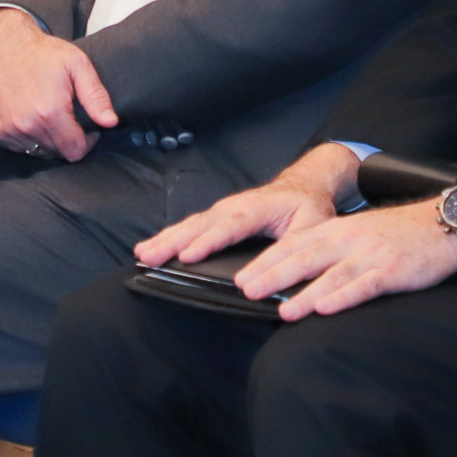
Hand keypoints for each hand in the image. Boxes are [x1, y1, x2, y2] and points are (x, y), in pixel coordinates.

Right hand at [0, 8, 116, 161]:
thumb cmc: (40, 52)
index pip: (75, 151)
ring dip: (46, 139)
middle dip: (67, 139)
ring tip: (47, 114)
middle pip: (57, 152)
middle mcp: (26, 125)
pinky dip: (27, 137)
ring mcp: (6, 130)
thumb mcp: (77, 65)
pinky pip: (17, 147)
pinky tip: (30, 116)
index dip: (87, 143)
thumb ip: (96, 96)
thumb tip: (111, 122)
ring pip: (37, 151)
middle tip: (67, 116)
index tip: (87, 129)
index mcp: (49, 112)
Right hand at [135, 142, 358, 266]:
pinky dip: (171, 236)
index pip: (231, 225)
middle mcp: (237, 205)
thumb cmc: (310, 206)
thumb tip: (279, 272)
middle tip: (149, 257)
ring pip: (192, 223)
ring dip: (166, 238)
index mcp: (259, 207)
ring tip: (142, 253)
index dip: (208, 241)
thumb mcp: (313, 225)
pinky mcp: (220, 216)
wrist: (306, 184)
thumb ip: (297, 246)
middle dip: (173, 241)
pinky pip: (193, 225)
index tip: (187, 256)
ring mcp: (225, 209)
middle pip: (201, 223)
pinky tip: (154, 248)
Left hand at [234, 195, 456, 320]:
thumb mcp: (358, 232)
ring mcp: (371, 254)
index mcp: (338, 229)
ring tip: (282, 310)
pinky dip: (343, 297)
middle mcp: (350, 239)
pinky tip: (326, 309)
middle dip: (273, 274)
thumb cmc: (397, 232)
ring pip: (331, 274)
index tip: (241, 277)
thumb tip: (293, 272)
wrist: (442, 223)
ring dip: (304, 292)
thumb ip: (329, 248)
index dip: (266, 261)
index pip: (294, 243)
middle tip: (247, 290)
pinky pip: (364, 285)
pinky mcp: (392, 270)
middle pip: (305, 256)